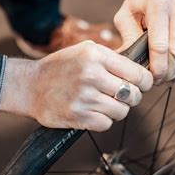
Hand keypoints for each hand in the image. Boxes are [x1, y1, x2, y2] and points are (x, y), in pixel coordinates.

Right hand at [0, 42, 152, 131]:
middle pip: (133, 94)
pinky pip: (106, 123)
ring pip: (122, 111)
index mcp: (95, 54)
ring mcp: (84, 97)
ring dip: (117, 110)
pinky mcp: (78, 116)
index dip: (145, 81)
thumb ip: (110, 57)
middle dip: (132, 97)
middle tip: (123, 95)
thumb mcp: (84, 50)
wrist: (29, 86)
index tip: (143, 84)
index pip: (137, 73)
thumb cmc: (59, 67)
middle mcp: (91, 74)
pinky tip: (94, 112)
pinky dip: (104, 120)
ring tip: (105, 103)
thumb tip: (140, 69)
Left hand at [114, 0, 174, 83]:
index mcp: (158, 2)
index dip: (157, 67)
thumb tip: (127, 65)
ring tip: (170, 79)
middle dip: (168, 70)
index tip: (152, 79)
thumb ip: (128, 38)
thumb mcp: (125, 15)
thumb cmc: (139, 1)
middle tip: (160, 82)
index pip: (159, 44)